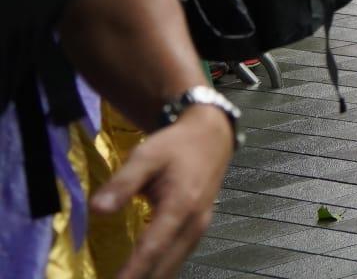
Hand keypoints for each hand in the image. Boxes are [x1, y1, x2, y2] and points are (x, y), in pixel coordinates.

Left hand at [93, 103, 232, 278]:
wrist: (212, 138)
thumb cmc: (176, 146)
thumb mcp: (147, 155)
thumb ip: (123, 182)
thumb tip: (97, 210)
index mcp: (180, 205)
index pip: (152, 248)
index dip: (132, 272)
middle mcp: (193, 224)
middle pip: (165, 266)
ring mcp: (198, 230)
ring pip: (173, 267)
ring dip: (151, 278)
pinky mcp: (197, 231)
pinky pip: (177, 260)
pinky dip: (160, 272)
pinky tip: (144, 276)